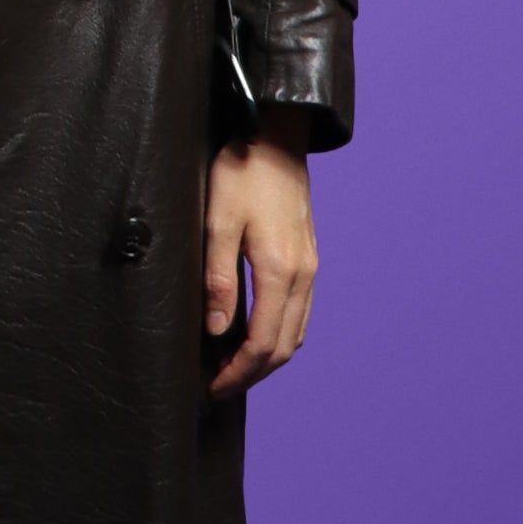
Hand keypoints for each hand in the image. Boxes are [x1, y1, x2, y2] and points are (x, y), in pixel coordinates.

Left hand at [202, 113, 316, 394]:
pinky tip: (253, 333)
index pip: (263, 344)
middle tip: (217, 386)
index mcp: (280, 271)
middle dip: (252, 374)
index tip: (212, 388)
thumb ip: (218, 279)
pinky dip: (279, 334)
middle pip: (284, 347)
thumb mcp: (217, 222)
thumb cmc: (241, 172)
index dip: (238, 373)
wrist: (275, 135)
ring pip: (296, 332)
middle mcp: (303, 275)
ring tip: (232, 367)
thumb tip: (217, 330)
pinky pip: (299, 311)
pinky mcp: (307, 257)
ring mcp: (310, 266)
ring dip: (266, 357)